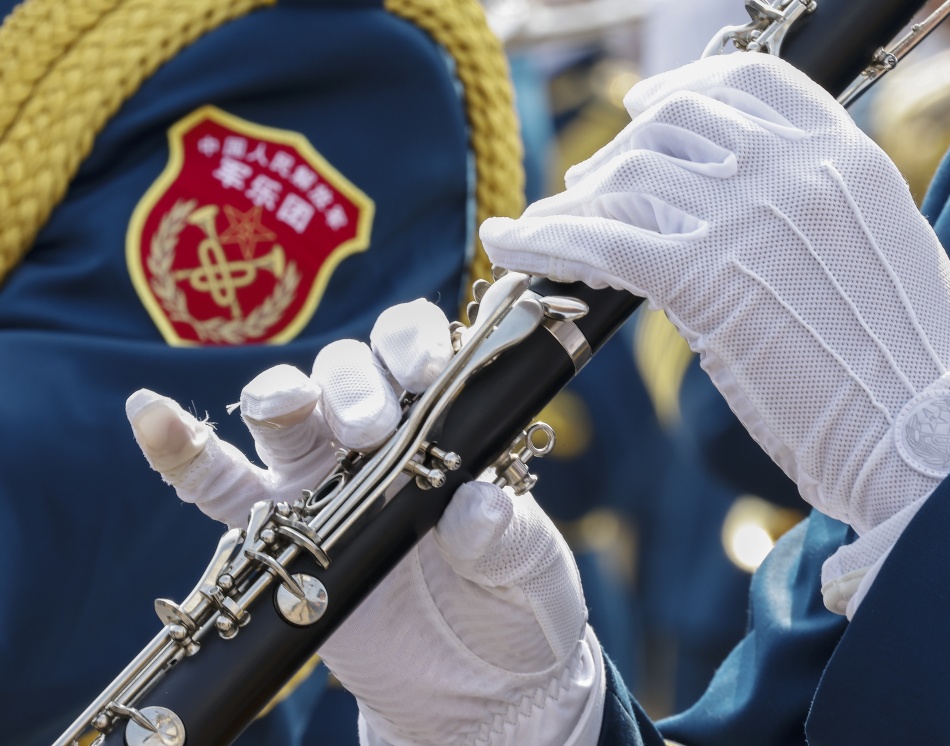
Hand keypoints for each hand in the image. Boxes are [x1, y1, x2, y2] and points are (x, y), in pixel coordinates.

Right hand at [127, 299, 603, 745]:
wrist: (480, 687)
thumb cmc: (514, 608)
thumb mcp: (531, 570)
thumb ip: (508, 536)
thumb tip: (477, 505)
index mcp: (442, 426)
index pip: (416, 351)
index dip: (413, 343)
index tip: (427, 370)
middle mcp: (376, 440)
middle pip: (345, 370)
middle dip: (353, 382)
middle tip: (371, 426)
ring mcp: (319, 481)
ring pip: (282, 413)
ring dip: (281, 399)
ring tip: (292, 411)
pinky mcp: (275, 533)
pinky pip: (217, 486)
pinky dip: (181, 451)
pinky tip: (151, 415)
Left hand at [481, 53, 949, 615]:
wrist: (925, 435)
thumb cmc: (907, 366)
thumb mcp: (879, 251)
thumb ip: (815, 209)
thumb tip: (740, 205)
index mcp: (843, 156)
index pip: (745, 85)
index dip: (683, 91)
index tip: (644, 110)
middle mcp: (793, 170)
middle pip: (673, 126)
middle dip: (620, 153)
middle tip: (589, 182)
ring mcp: (748, 219)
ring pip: (629, 180)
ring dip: (573, 200)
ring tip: (546, 223)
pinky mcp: (706, 280)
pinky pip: (602, 241)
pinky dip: (544, 239)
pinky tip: (507, 244)